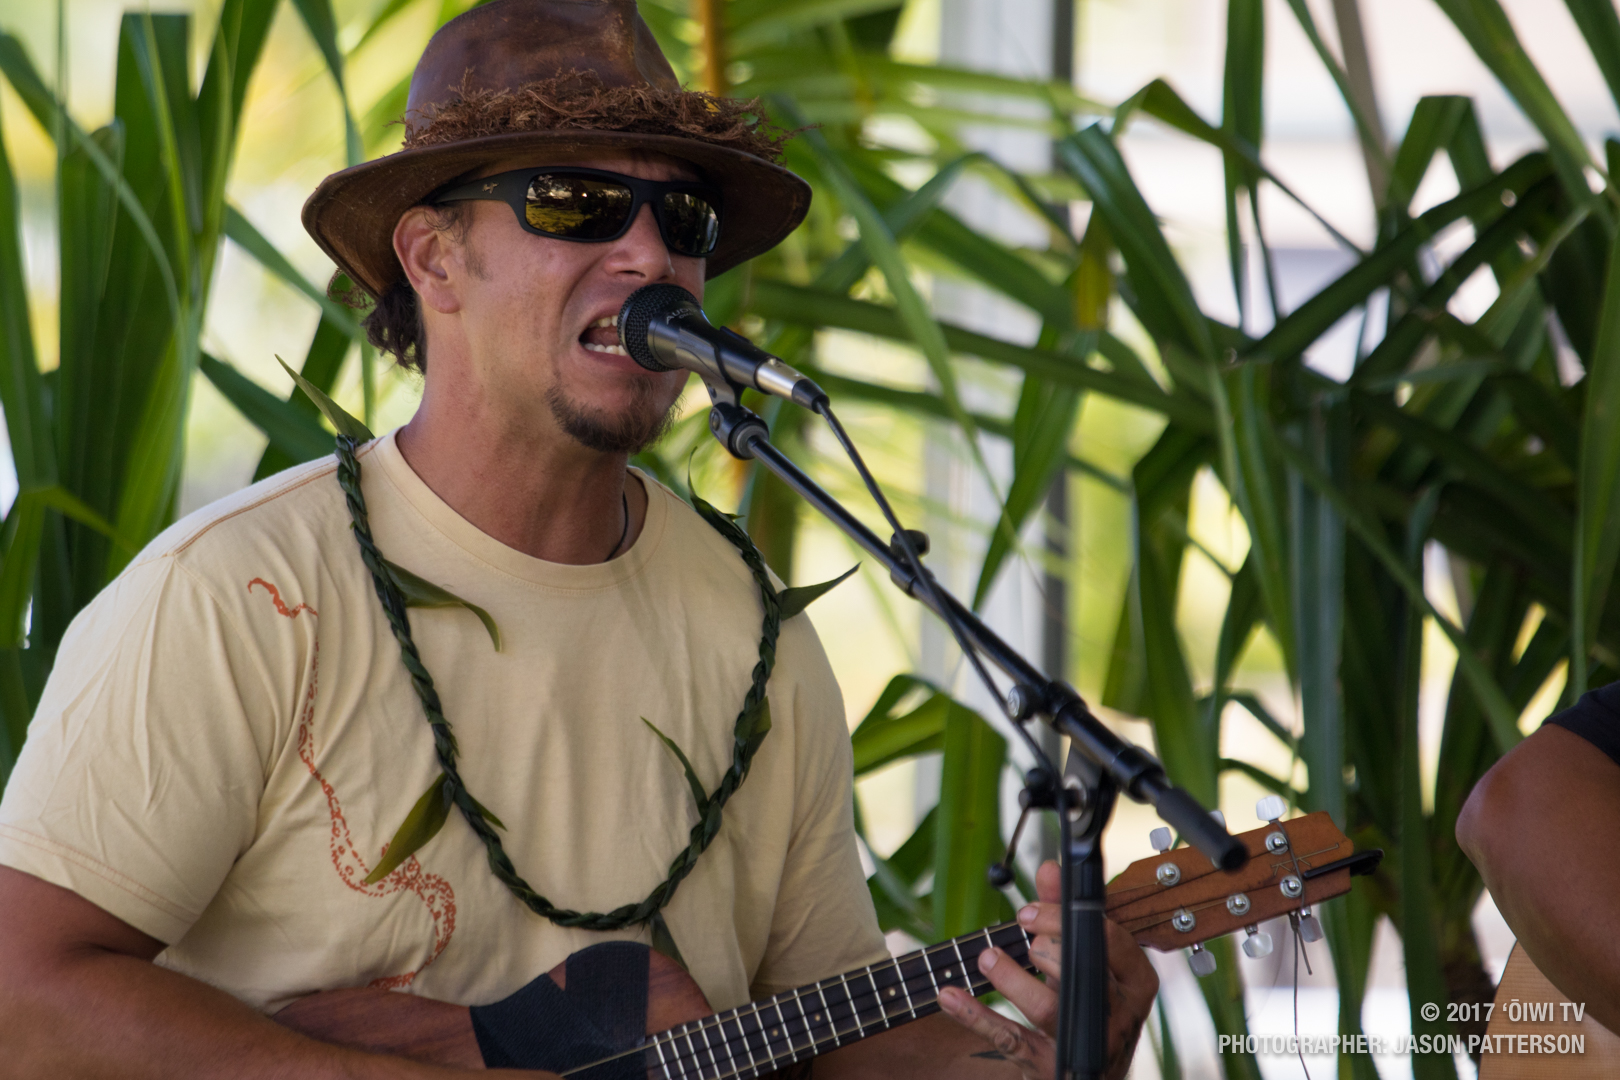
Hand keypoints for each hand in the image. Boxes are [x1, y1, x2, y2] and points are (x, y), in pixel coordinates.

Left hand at [936, 860, 1157, 1079]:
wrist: (1095, 1072)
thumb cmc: (1091, 1004)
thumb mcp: (1086, 961)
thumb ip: (1068, 913)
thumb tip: (1050, 868)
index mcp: (1134, 981)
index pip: (1109, 940)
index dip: (1064, 919)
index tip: (1028, 910)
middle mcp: (1117, 1015)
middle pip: (1080, 974)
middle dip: (1043, 948)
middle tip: (1020, 934)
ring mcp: (1086, 1045)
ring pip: (1048, 1009)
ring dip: (1010, 978)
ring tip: (987, 957)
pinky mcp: (1051, 1066)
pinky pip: (1011, 1040)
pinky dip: (977, 1016)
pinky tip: (950, 995)